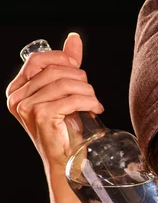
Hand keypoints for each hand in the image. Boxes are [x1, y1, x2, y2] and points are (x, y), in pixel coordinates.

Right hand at [5, 32, 104, 180]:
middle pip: (55, 71)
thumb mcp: (64, 95)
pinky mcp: (42, 116)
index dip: (62, 59)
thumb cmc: (64, 132)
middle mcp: (17, 98)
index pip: (38, 60)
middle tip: (90, 93)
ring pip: (65, 83)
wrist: (65, 162)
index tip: (78, 70)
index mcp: (17, 90)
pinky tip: (95, 109)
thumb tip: (74, 39)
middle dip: (80, 78)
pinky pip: (71, 99)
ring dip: (87, 91)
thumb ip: (66, 67)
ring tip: (94, 102)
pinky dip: (88, 101)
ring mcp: (28, 107)